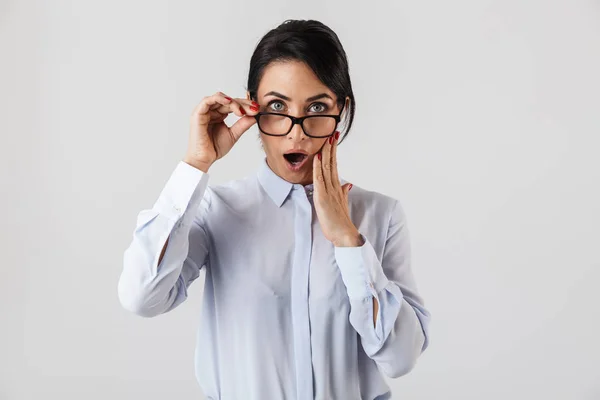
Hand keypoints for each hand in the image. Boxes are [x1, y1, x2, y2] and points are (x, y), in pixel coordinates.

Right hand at [184, 91, 259, 171]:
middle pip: (228, 100)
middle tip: (253, 109)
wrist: (205, 159)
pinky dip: (218, 99)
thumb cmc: (215, 148)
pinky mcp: (198, 114)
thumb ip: (243, 124)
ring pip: (219, 98)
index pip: (233, 105)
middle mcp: (211, 111)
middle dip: (242, 104)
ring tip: (241, 111)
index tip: (256, 108)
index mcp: (219, 115)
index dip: (245, 105)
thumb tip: (255, 116)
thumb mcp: (234, 134)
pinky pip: (207, 101)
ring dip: (232, 102)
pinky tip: (229, 101)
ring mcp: (204, 111)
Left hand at [313, 131, 362, 246]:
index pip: (334, 165)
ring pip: (327, 168)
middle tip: (333, 132)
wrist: (344, 234)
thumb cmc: (341, 222)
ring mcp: (329, 191)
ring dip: (326, 153)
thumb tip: (348, 184)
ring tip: (327, 139)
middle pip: (332, 163)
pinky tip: (317, 158)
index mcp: (337, 187)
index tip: (334, 139)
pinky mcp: (323, 198)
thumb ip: (344, 193)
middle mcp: (334, 186)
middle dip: (331, 147)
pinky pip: (319, 180)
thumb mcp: (342, 204)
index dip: (333, 152)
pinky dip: (318, 168)